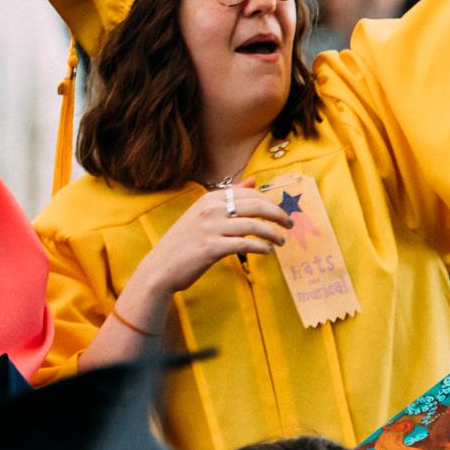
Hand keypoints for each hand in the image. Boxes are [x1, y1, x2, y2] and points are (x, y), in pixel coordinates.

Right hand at [128, 180, 293, 301]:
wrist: (160, 267)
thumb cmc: (184, 243)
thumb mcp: (203, 214)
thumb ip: (228, 198)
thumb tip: (253, 181)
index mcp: (208, 199)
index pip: (248, 193)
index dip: (269, 202)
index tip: (279, 213)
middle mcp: (210, 210)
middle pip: (255, 205)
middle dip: (277, 214)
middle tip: (290, 224)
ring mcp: (210, 229)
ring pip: (253, 225)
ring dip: (272, 234)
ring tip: (281, 241)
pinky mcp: (211, 248)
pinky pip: (244, 244)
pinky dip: (260, 247)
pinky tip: (267, 251)